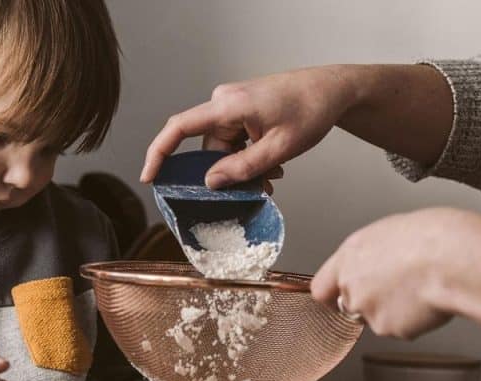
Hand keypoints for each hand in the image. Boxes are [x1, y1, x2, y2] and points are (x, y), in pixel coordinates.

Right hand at [141, 65, 359, 188]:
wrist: (331, 89)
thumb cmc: (310, 111)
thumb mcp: (279, 148)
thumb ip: (243, 168)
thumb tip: (210, 183)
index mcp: (228, 106)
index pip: (179, 128)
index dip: (159, 153)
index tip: (149, 177)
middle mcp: (223, 103)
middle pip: (208, 150)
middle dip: (228, 175)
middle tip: (257, 189)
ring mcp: (232, 106)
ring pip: (223, 150)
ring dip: (243, 168)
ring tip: (273, 176)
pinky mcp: (241, 111)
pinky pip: (234, 142)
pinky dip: (249, 157)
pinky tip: (272, 165)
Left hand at [311, 208, 480, 343]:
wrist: (454, 259)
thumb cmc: (433, 238)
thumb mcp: (394, 232)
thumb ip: (374, 254)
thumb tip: (378, 264)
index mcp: (351, 254)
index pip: (321, 287)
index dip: (332, 294)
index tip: (337, 298)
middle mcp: (353, 284)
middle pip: (351, 305)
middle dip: (370, 302)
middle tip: (398, 288)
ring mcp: (369, 310)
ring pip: (378, 319)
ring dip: (394, 311)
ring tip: (420, 288)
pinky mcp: (390, 329)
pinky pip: (401, 329)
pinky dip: (415, 320)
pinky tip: (428, 300)